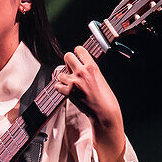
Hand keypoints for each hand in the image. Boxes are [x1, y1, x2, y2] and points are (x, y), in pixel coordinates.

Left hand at [53, 46, 125, 161]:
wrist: (103, 111)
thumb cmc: (104, 96)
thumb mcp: (99, 77)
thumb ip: (89, 70)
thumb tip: (78, 66)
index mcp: (92, 66)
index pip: (79, 50)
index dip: (76, 52)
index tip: (76, 54)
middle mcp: (82, 72)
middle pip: (67, 56)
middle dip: (68, 61)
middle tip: (70, 67)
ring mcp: (74, 81)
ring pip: (60, 73)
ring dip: (63, 78)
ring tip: (71, 84)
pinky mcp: (68, 92)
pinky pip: (57, 85)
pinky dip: (60, 88)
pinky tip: (67, 90)